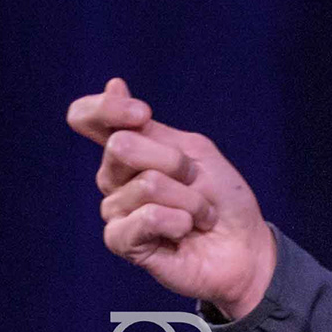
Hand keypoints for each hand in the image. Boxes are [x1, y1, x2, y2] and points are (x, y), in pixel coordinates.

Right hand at [66, 79, 277, 319]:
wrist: (246, 246)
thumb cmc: (223, 199)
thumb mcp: (196, 152)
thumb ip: (151, 128)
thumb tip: (114, 85)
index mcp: (127, 149)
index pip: (86, 117)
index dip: (106, 109)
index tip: (142, 113)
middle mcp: (113, 177)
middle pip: (122, 146)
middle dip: (176, 162)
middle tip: (196, 183)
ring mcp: (115, 209)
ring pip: (146, 185)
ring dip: (190, 200)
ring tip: (199, 216)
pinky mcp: (121, 241)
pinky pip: (147, 219)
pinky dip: (179, 222)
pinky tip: (185, 231)